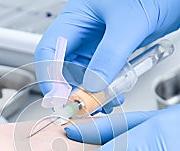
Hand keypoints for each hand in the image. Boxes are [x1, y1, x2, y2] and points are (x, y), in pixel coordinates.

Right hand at [35, 0, 179, 112]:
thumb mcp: (130, 24)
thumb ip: (110, 56)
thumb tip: (93, 85)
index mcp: (77, 16)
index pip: (50, 50)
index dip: (50, 76)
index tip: (60, 98)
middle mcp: (85, 30)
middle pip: (65, 66)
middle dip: (72, 89)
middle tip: (82, 107)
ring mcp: (100, 41)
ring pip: (85, 73)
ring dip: (91, 92)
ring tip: (102, 103)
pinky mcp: (116, 50)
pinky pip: (103, 74)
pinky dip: (106, 88)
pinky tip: (114, 94)